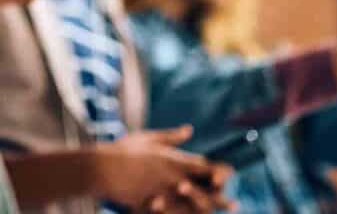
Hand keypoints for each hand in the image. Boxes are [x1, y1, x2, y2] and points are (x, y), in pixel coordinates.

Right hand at [95, 126, 232, 211]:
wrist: (103, 169)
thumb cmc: (124, 150)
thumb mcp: (148, 138)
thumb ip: (171, 137)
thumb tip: (189, 130)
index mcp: (172, 160)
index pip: (203, 167)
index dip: (218, 171)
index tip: (229, 174)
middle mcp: (172, 179)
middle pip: (203, 191)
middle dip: (219, 198)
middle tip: (233, 204)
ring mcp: (165, 195)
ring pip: (192, 207)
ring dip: (207, 210)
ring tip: (217, 213)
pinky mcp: (154, 206)